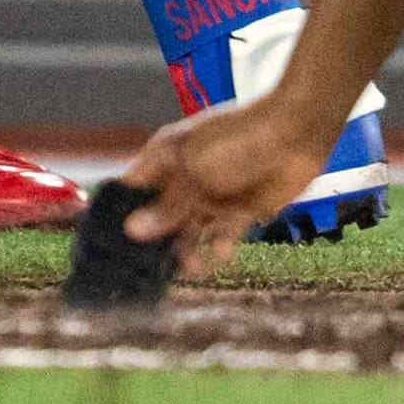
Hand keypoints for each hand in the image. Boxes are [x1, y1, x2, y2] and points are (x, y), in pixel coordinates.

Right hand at [116, 86, 350, 276]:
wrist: (294, 134)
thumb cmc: (237, 139)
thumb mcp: (195, 173)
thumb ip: (167, 207)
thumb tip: (132, 231)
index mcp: (165, 158)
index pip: (132, 188)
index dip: (120, 213)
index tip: (109, 244)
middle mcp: (184, 178)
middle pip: (160, 216)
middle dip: (154, 240)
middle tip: (146, 269)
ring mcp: (211, 195)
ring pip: (190, 231)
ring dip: (188, 250)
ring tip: (190, 267)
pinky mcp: (239, 211)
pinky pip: (222, 236)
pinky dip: (219, 248)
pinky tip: (220, 255)